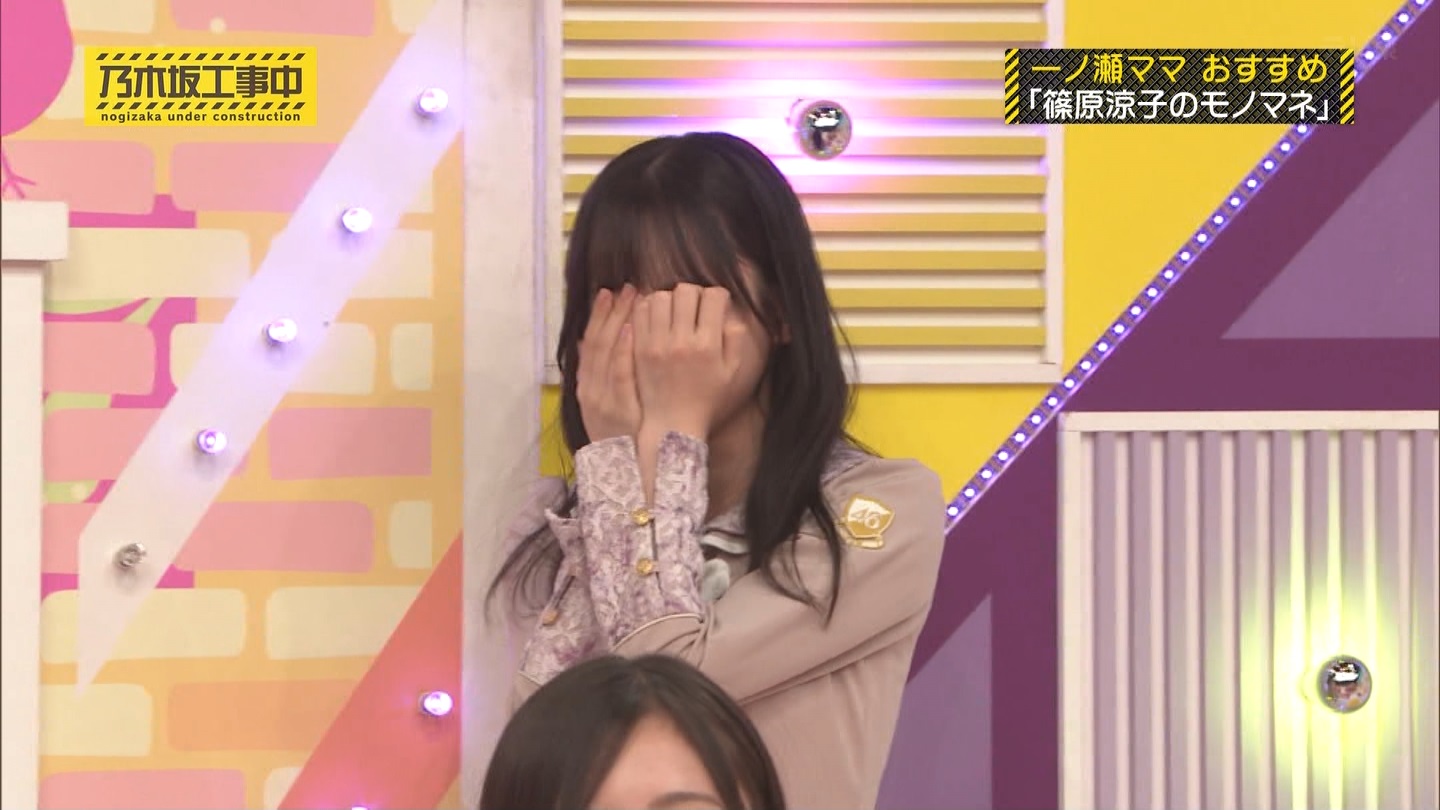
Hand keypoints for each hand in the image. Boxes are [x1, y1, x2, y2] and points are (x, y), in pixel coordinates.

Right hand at [576, 285, 640, 442]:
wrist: (621, 469)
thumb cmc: (622, 434)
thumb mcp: (606, 403)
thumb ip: (604, 375)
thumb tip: (600, 343)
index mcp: (586, 384)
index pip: (589, 343)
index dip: (598, 316)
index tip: (609, 292)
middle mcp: (589, 387)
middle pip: (596, 342)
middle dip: (610, 312)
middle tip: (625, 287)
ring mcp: (601, 397)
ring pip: (605, 352)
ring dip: (616, 322)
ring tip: (630, 298)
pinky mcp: (617, 407)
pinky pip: (618, 374)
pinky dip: (621, 351)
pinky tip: (630, 330)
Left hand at [633, 284, 738, 439]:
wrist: (672, 423)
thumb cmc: (706, 400)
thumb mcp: (730, 373)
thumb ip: (735, 341)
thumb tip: (731, 316)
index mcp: (708, 345)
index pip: (714, 297)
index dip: (718, 295)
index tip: (716, 303)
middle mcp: (683, 340)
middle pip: (686, 291)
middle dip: (693, 292)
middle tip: (694, 304)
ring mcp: (658, 343)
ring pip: (661, 297)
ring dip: (669, 297)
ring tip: (673, 309)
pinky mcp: (640, 348)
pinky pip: (640, 312)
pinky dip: (648, 307)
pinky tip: (656, 316)